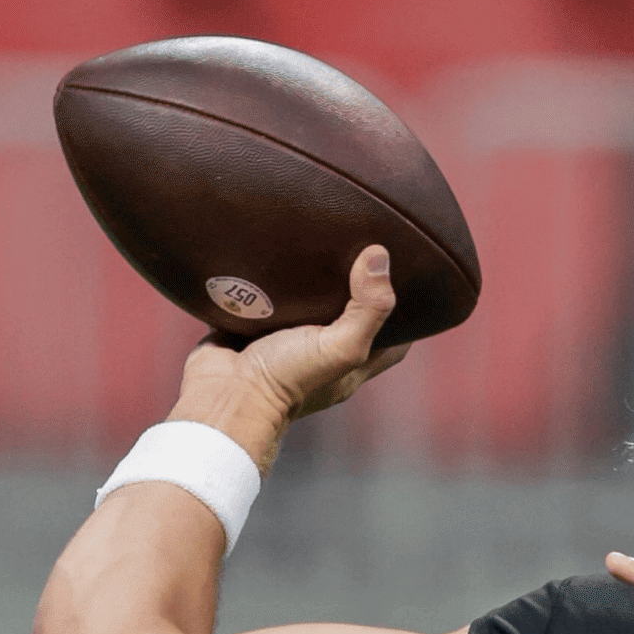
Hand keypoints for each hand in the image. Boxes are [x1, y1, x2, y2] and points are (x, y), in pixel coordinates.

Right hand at [169, 244, 410, 468]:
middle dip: (357, 290)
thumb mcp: (340, 346)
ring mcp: (283, 342)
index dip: (406, 317)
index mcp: (349, 363)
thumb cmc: (287, 378)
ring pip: (304, 308)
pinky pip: (261, 301)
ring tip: (320, 241)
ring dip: (310, 282)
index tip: (411, 282)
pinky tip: (273, 250)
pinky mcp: (249, 329)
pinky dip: (266, 281)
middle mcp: (320, 354)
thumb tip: (380, 256)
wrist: (222, 393)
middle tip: (363, 250)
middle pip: (348, 319)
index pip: (391, 342)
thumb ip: (367, 308)